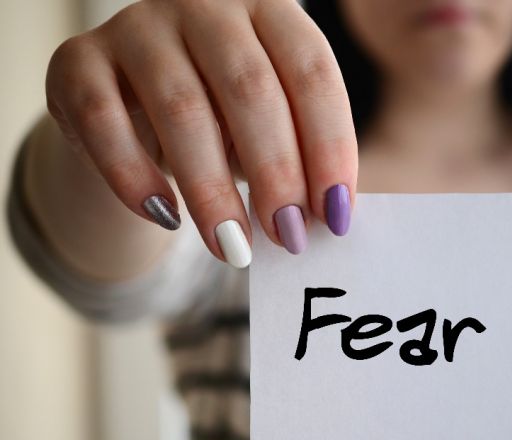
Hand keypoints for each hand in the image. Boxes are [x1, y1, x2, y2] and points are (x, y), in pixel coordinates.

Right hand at [45, 0, 356, 265]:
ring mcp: (138, 26)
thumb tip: (330, 218)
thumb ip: (300, 157)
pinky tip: (167, 218)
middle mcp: (205, 5)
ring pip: (181, 110)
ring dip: (212, 191)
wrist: (135, 104)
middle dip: (276, 173)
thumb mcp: (272, 124)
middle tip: (289, 237)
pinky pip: (102, 121)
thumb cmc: (224, 117)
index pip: (312, 72)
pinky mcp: (78, 60)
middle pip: (249, 89)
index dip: (330, 147)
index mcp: (269, 9)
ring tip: (235, 248)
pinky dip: (135, 177)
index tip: (337, 215)